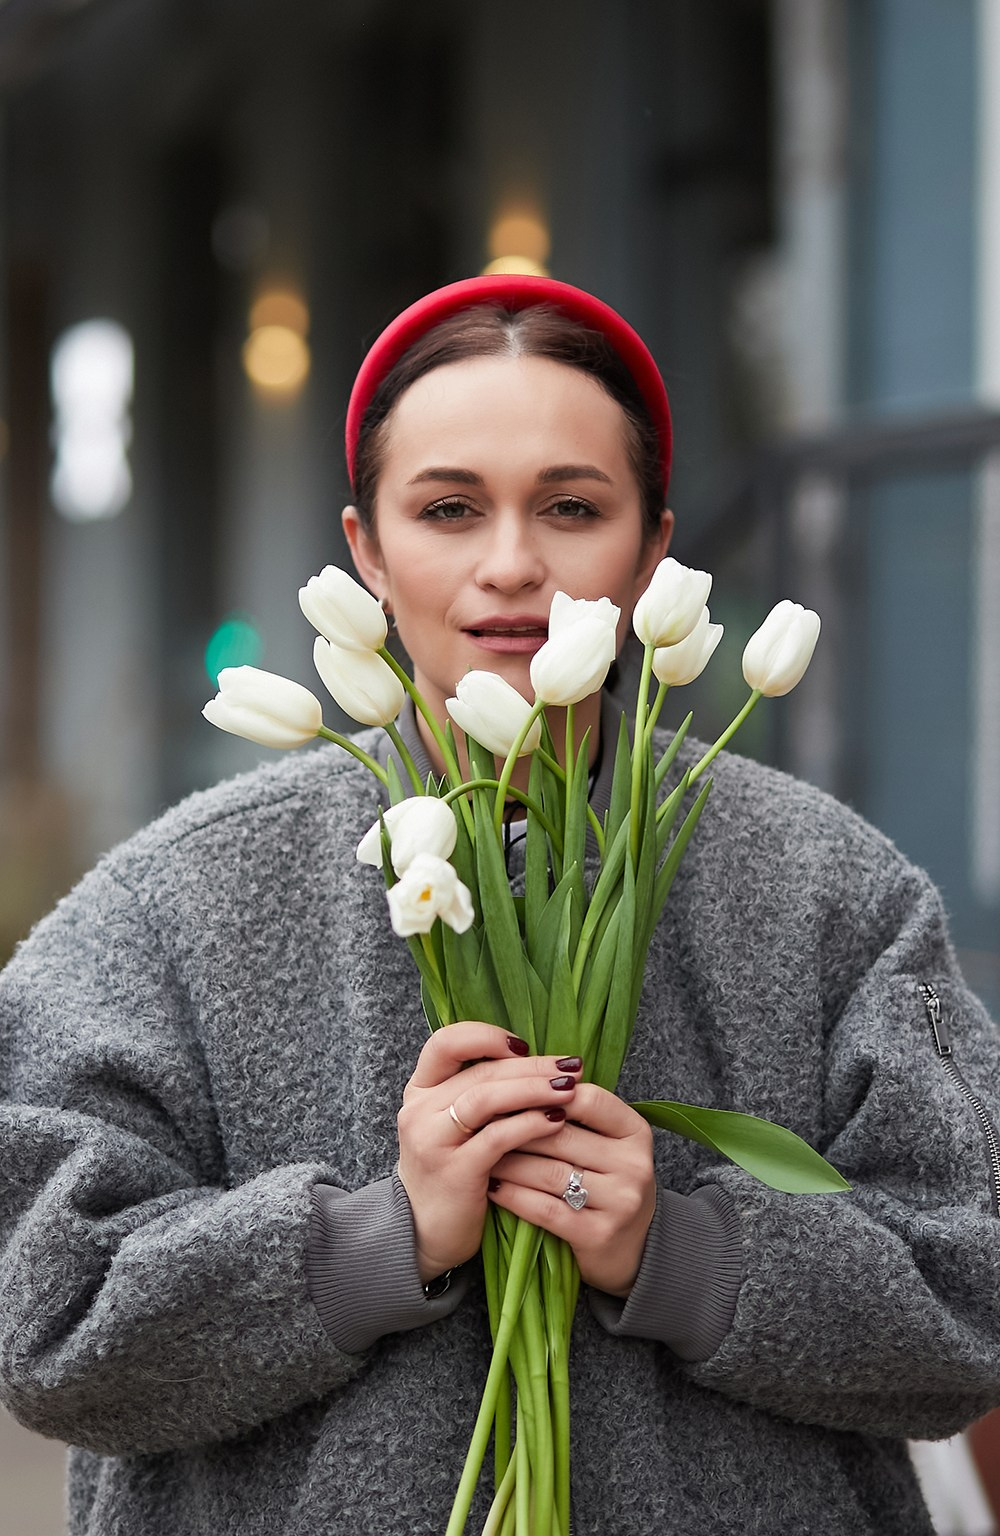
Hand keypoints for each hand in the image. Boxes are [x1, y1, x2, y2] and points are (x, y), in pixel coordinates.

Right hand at [396, 1022, 583, 1283]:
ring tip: (570, 1091)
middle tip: (571, 1067)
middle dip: (531, 1066)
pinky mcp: (454, 1171)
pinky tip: (556, 1121)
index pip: (446, 1042)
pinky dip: (529, 1125)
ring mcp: (433, 1140)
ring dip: (533, 1090)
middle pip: (480, 1071)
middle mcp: (420, 1109)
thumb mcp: (453, 1125)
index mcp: (420, 1089)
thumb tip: (537, 1063)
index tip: (524, 1046)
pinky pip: (496, 1138)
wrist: (422, 1232)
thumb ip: (479, 1092)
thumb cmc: (451, 1171)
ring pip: (486, 1098)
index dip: (486, 1037)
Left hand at [487, 1086, 656, 1295]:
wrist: (637, 1249)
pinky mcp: (599, 1235)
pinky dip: (514, 1195)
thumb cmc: (609, 1184)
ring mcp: (619, 1202)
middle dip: (516, 1127)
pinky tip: (493, 1186)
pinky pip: (545, 1209)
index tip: (511, 1093)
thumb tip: (522, 1079)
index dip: (545, 1093)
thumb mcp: (608, 1145)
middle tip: (480, 1121)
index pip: (588, 1099)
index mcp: (635, 1133)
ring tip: (481, 1153)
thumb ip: (577, 1115)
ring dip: (508, 1161)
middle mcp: (633, 1164)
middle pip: (562, 1136)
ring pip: (549, 1172)